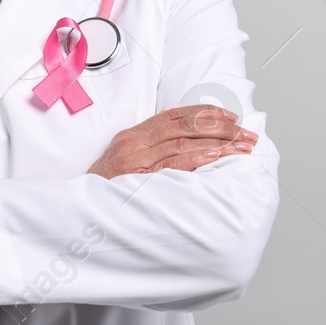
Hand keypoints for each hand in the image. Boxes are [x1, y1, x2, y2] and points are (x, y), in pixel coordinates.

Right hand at [87, 105, 257, 178]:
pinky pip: (172, 163)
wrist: (78, 212)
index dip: (205, 112)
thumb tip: (181, 138)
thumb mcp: (124, 162)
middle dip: (221, 127)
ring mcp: (135, 158)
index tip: (230, 116)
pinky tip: (216, 156)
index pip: (174, 115)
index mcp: (132, 135)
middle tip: (247, 132)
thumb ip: (150, 149)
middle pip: (184, 125)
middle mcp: (134, 142)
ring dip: (218, 142)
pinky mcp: (137, 176)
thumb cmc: (104, 191)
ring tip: (242, 145)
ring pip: (184, 141)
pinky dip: (197, 157)